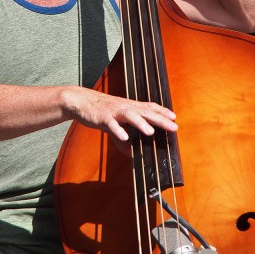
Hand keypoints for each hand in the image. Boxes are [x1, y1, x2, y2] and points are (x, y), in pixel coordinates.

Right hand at [62, 86, 177, 151]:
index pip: (148, 107)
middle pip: (144, 112)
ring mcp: (113, 111)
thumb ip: (122, 137)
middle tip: (173, 127)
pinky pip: (111, 124)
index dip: (161, 111)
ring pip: (129, 116)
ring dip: (141, 123)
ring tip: (151, 132)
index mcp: (128, 107)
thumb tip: (130, 152)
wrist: (80, 101)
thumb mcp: (113, 123)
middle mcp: (124, 107)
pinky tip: (124, 138)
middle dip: (160, 120)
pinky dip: (118, 131)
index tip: (174, 117)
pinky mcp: (102, 117)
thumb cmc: (99, 111)